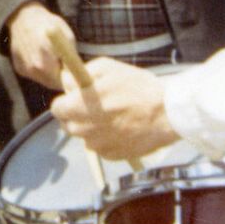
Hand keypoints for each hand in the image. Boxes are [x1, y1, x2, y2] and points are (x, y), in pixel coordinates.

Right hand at [7, 2, 73, 88]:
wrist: (23, 17)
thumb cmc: (49, 25)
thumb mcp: (67, 37)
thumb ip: (72, 58)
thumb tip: (80, 73)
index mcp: (46, 60)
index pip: (62, 82)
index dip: (70, 79)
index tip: (74, 73)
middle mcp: (33, 68)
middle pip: (52, 84)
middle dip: (59, 76)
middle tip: (62, 62)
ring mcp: (25, 69)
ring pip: (43, 80)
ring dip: (49, 73)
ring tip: (49, 55)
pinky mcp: (19, 69)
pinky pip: (34, 75)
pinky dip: (38, 69)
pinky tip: (38, 54)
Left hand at [51, 58, 179, 160]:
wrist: (167, 114)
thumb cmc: (138, 88)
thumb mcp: (107, 67)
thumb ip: (80, 73)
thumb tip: (67, 80)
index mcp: (79, 107)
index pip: (56, 108)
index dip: (65, 101)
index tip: (76, 97)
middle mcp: (84, 129)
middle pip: (69, 124)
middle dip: (77, 115)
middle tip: (95, 105)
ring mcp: (98, 145)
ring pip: (85, 136)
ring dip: (92, 127)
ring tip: (113, 115)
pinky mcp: (112, 156)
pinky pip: (101, 146)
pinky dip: (106, 138)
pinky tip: (122, 127)